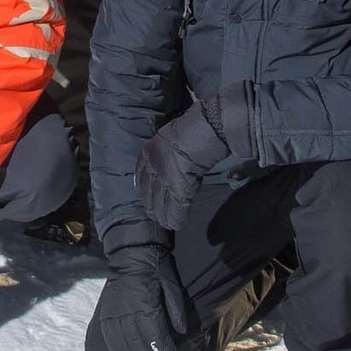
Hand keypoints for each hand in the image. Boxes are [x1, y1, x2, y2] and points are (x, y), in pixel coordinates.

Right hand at [94, 221, 200, 350]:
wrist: (131, 252)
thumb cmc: (157, 269)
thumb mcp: (172, 285)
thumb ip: (176, 310)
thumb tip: (181, 333)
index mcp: (147, 303)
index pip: (156, 335)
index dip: (164, 350)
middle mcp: (128, 310)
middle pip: (139, 343)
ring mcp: (114, 312)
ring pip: (123, 342)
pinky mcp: (106, 312)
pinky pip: (109, 336)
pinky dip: (117, 350)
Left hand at [133, 90, 251, 232]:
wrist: (208, 125)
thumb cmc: (196, 125)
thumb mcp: (173, 135)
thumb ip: (167, 150)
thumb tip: (173, 160)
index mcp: (149, 151)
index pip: (141, 176)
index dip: (144, 190)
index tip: (146, 198)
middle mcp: (153, 165)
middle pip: (148, 192)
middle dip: (151, 206)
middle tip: (154, 216)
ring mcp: (165, 177)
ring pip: (160, 203)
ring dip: (163, 216)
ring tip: (166, 223)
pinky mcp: (180, 187)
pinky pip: (175, 208)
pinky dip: (176, 218)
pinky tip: (177, 225)